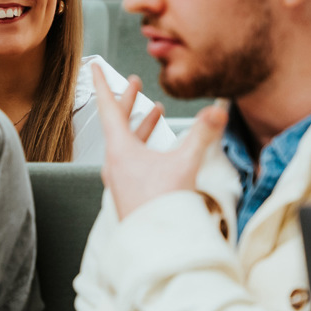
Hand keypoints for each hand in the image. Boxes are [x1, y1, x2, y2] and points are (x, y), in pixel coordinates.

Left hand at [93, 64, 227, 220]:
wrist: (155, 243)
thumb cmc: (161, 206)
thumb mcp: (185, 162)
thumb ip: (202, 133)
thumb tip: (218, 109)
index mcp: (120, 149)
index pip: (107, 107)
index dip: (102, 84)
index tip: (93, 66)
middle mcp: (115, 162)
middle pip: (117, 123)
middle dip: (126, 101)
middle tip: (132, 84)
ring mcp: (120, 178)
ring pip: (126, 142)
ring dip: (139, 125)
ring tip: (154, 113)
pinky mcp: (129, 191)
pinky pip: (132, 159)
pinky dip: (143, 145)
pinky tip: (158, 150)